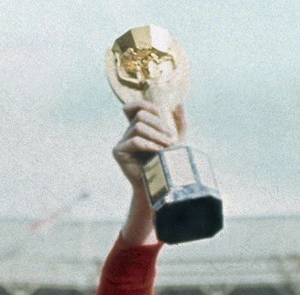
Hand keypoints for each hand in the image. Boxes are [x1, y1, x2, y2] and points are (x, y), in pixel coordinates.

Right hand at [112, 99, 185, 245]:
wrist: (160, 187)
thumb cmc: (168, 164)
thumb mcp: (176, 141)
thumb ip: (178, 123)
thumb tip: (180, 103)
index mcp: (139, 127)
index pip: (134, 107)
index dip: (145, 104)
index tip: (161, 112)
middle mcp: (128, 133)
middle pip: (140, 115)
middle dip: (158, 124)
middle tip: (171, 138)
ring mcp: (122, 142)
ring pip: (138, 127)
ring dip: (156, 135)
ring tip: (167, 147)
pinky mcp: (119, 152)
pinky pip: (134, 141)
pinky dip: (148, 144)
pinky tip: (157, 151)